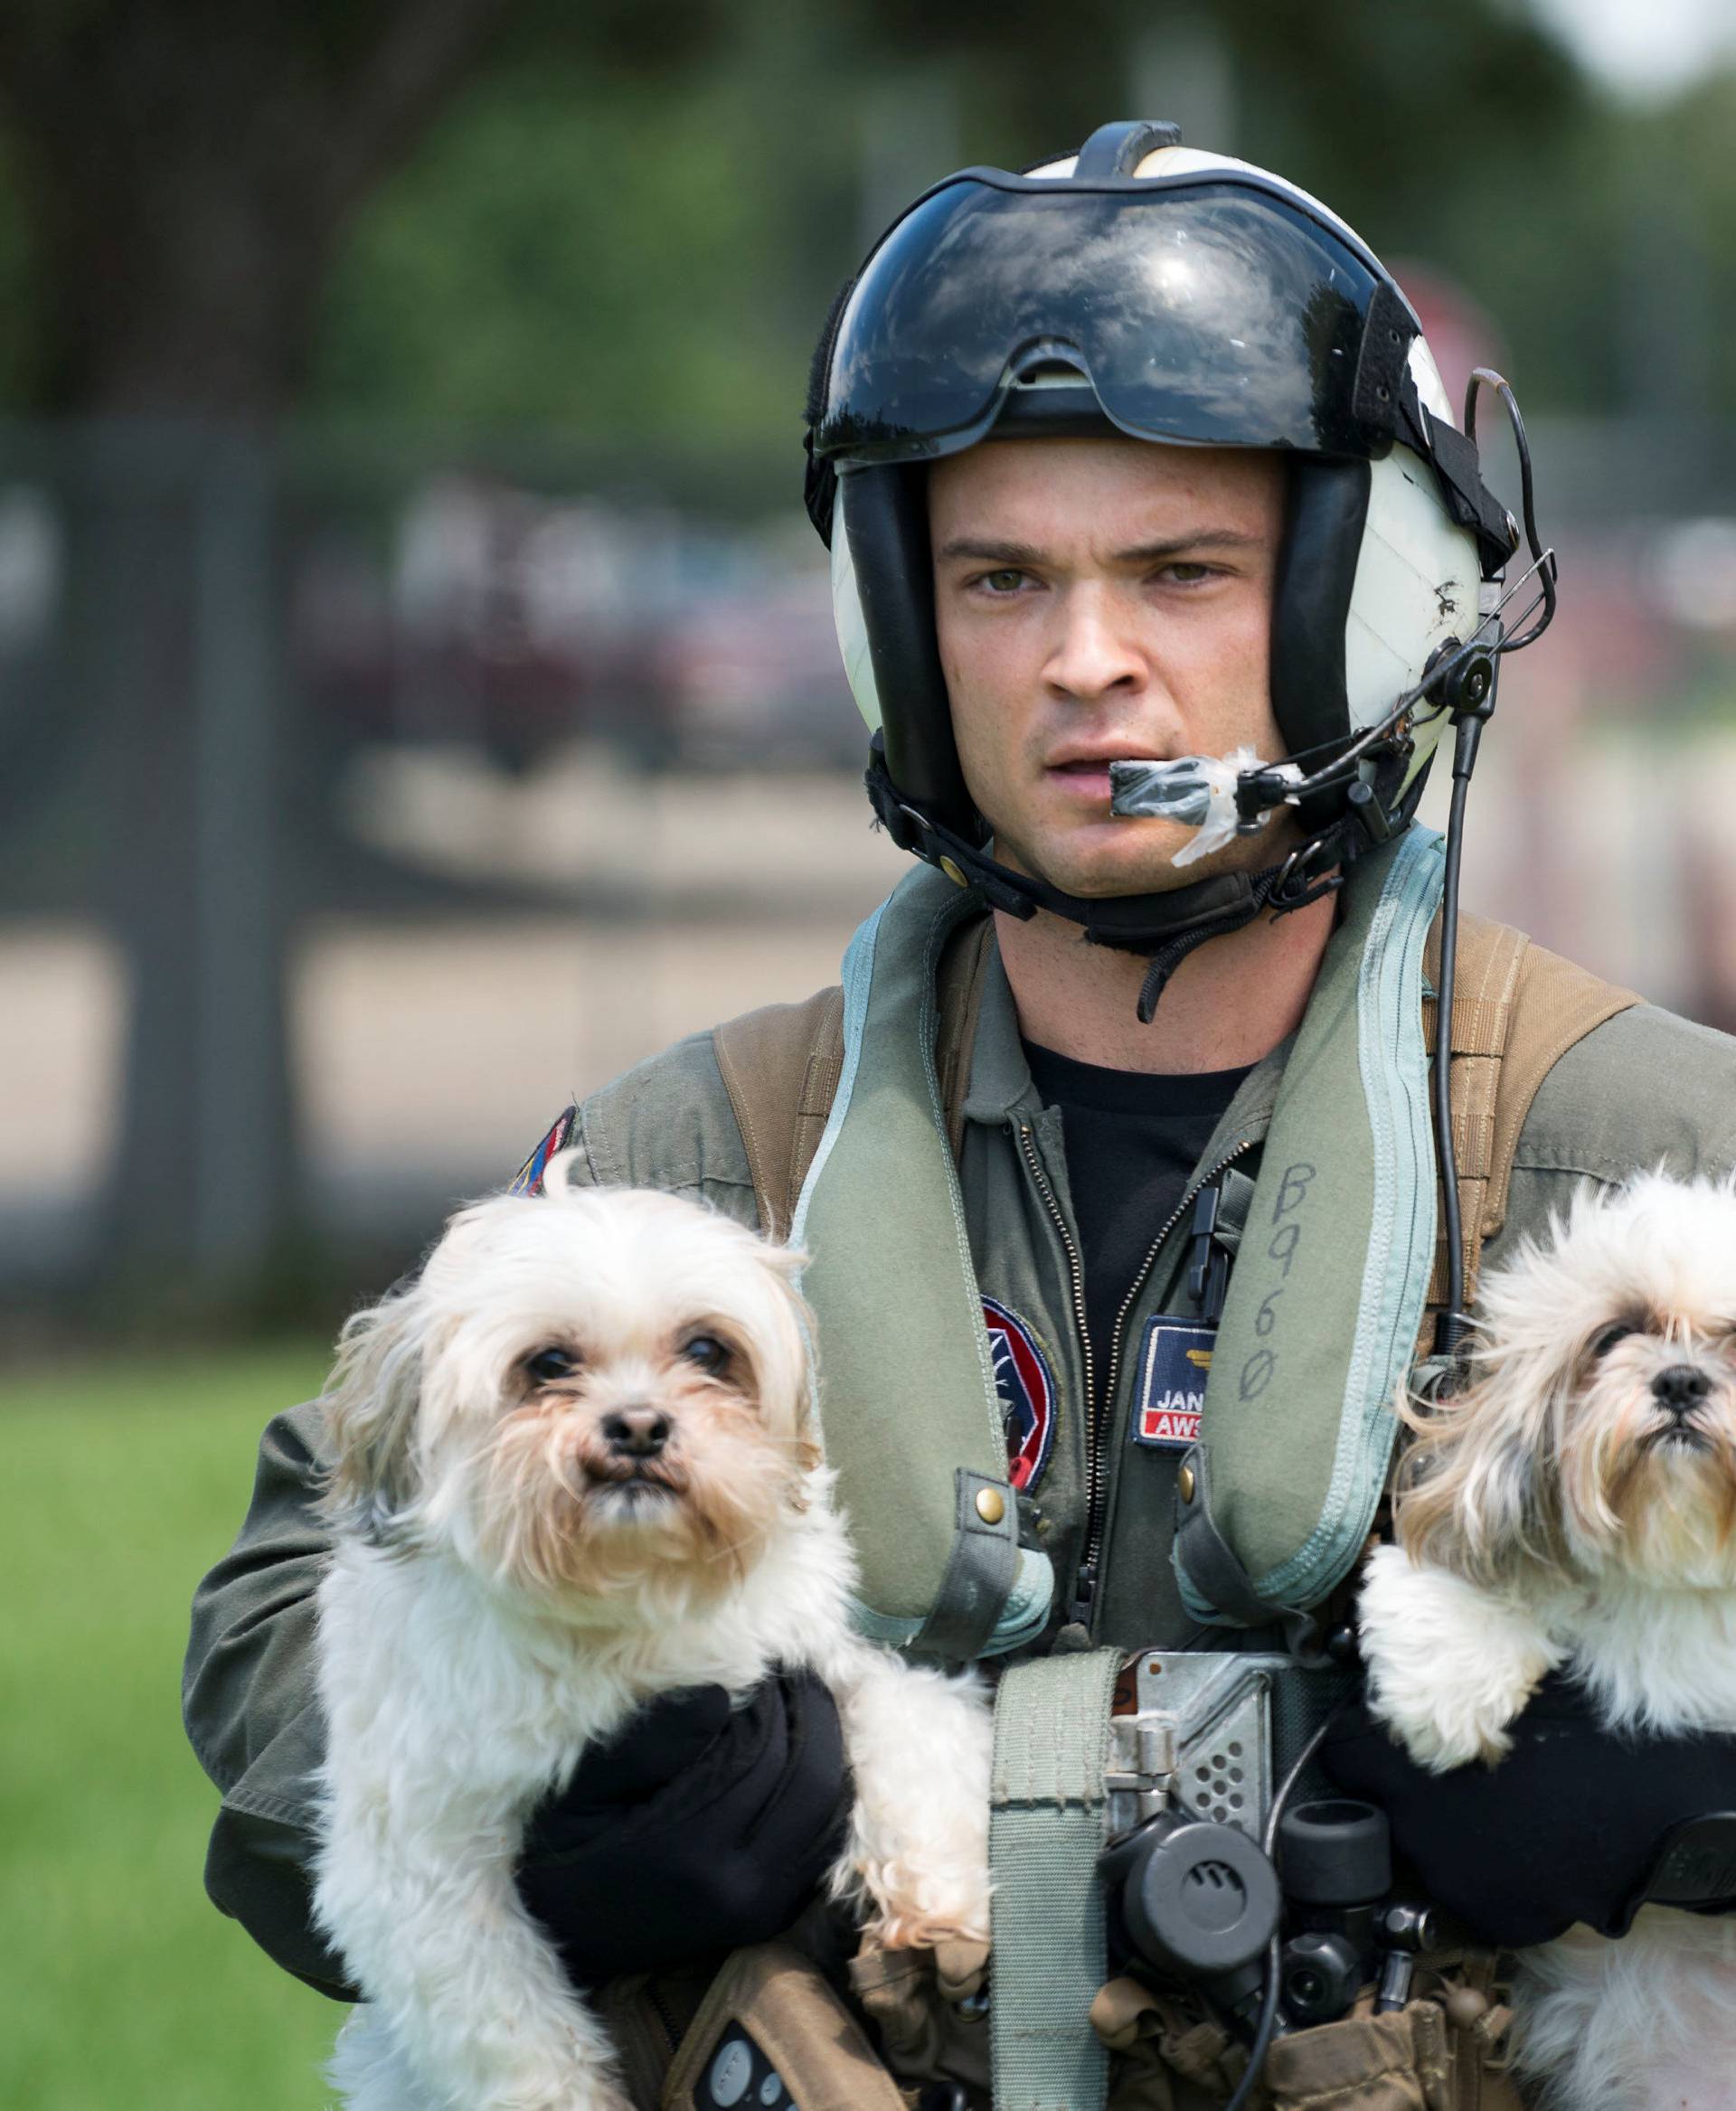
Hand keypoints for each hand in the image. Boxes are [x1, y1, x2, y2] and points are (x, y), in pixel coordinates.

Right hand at [515, 1667, 850, 1987]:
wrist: (567, 1941)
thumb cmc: (567, 1855)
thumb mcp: (584, 1793)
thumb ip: (647, 1745)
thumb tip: (718, 1697)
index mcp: (688, 1852)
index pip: (762, 1754)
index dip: (774, 1699)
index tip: (769, 1660)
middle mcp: (738, 1889)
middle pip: (810, 1782)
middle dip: (813, 1716)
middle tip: (798, 1671)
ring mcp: (762, 1911)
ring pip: (830, 1813)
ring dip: (830, 1750)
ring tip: (809, 1701)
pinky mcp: (773, 1920)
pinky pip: (825, 1845)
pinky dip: (831, 1793)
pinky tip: (813, 1754)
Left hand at [1322, 1670, 1735, 1946]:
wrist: (1658, 1809)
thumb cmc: (1585, 1728)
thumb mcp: (1501, 1680)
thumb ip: (1437, 1679)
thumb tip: (1400, 1656)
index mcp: (1406, 1761)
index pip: (1342, 1753)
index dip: (1363, 1739)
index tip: (1382, 1734)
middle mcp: (1416, 1828)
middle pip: (1382, 1805)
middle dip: (1406, 1787)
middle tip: (1452, 1769)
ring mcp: (1454, 1881)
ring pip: (1425, 1853)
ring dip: (1447, 1833)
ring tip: (1499, 1809)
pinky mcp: (1494, 1919)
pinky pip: (1472, 1895)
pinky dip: (1490, 1874)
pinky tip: (1526, 1848)